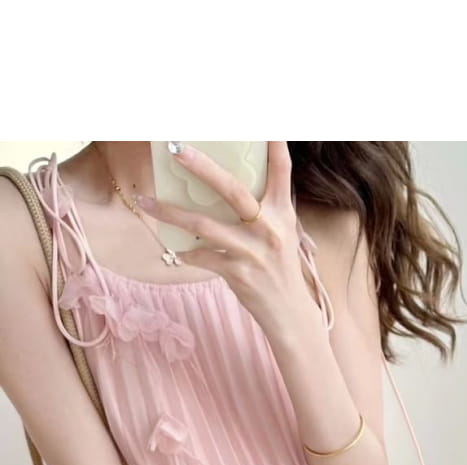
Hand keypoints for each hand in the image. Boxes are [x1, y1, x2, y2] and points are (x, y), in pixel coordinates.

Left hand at [137, 141, 318, 334]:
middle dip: (202, 167)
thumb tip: (226, 188)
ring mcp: (253, 251)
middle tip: (177, 148)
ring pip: (205, 225)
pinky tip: (178, 250)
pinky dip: (187, 253)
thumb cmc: (281, 269)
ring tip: (146, 201)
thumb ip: (263, 211)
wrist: (290, 312)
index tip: (264, 121)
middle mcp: (270, 228)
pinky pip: (202, 257)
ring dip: (170, 212)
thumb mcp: (282, 235)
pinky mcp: (238, 273)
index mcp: (284, 214)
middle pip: (233, 190)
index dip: (273, 144)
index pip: (282, 171)